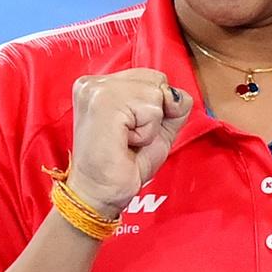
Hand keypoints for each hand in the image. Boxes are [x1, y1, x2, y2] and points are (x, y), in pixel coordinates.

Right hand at [65, 68, 193, 218]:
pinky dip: (147, 133)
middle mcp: (94, 82)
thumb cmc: (123, 165)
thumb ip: (174, 105)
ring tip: (125, 140)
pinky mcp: (104, 102)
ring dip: (150, 126)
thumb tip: (177, 97)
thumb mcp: (158, 127)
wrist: (100, 194)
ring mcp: (97, 89)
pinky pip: (153, 109)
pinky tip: (124, 142)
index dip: (154, 107)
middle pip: (157, 80)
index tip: (129, 130)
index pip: (151, 77)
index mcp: (101, 83)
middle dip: (154, 114)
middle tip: (128, 137)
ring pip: (156, 94)